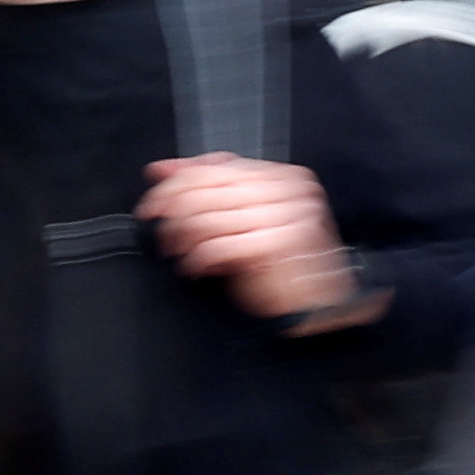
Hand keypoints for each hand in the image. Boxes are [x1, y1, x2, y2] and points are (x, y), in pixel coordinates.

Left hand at [137, 156, 371, 327]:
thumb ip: (210, 189)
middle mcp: (290, 192)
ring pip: (207, 218)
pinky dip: (199, 259)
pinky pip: (218, 246)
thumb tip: (162, 170)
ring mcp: (287, 216)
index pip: (215, 169)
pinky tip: (195, 268)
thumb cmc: (286, 265)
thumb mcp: (246, 218)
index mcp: (286, 177)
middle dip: (172, 212)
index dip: (175, 184)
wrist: (321, 305)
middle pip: (207, 191)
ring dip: (181, 239)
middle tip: (158, 229)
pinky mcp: (278, 244)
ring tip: (176, 252)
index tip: (152, 202)